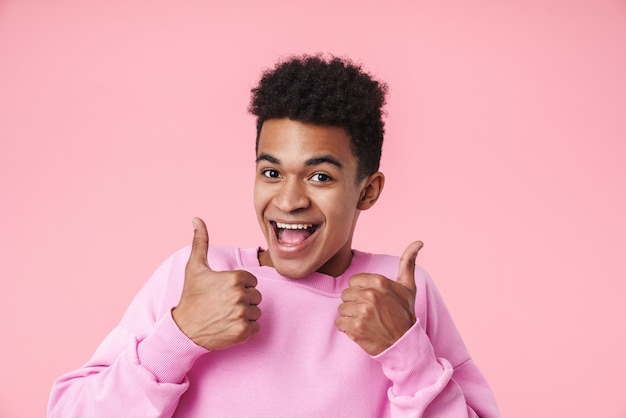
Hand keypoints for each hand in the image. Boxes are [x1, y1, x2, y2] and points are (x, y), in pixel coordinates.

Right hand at [172, 217, 261, 349]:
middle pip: (256, 296)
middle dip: (243, 300)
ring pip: (256, 312)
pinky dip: (245, 329)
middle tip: (224, 304)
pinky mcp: (242, 332)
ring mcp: (242, 314)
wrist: (183, 329)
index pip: (251, 281)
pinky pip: (255, 328)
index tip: (224, 292)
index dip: (239, 286)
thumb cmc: (191, 296)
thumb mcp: (194, 267)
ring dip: (245, 315)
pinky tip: (229, 326)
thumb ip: (200, 242)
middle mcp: (240, 295)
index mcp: (235, 278)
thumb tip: (196, 219)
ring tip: (226, 315)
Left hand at [335, 241, 423, 355]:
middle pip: (346, 295)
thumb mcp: (408, 286)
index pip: (353, 281)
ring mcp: (363, 311)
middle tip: (370, 313)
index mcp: (380, 282)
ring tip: (366, 322)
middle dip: (355, 304)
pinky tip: (361, 330)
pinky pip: (339, 323)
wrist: (405, 343)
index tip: (372, 301)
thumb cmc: (405, 313)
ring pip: (341, 309)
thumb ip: (408, 262)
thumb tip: (418, 242)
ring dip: (351, 317)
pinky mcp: (356, 328)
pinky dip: (347, 329)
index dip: (360, 291)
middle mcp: (371, 295)